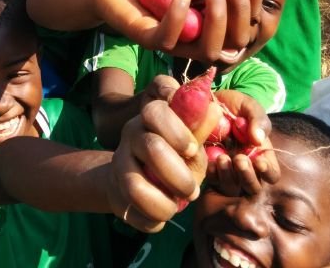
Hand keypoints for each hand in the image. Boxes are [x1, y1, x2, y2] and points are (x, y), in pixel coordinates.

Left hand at [93, 0, 265, 64]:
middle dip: (240, 6)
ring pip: (209, 49)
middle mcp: (199, 38)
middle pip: (236, 39)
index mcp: (214, 22)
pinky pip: (169, 39)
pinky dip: (179, 16)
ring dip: (217, 17)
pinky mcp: (148, 41)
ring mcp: (175, 43)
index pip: (249, 16)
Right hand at [108, 76, 220, 232]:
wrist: (134, 177)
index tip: (192, 149)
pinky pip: (134, 213)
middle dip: (179, 176)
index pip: (156, 112)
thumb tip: (214, 110)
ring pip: (135, 187)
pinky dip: (153, 220)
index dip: (177, 131)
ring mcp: (119, 165)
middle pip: (151, 148)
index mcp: (149, 118)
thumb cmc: (172, 155)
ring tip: (176, 205)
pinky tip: (161, 215)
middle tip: (192, 190)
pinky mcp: (116, 194)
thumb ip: (199, 129)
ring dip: (164, 204)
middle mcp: (130, 137)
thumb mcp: (187, 140)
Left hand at [206, 89, 279, 194]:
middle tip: (239, 159)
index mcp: (261, 155)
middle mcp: (245, 167)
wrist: (208, 100)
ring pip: (232, 187)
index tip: (259, 161)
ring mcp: (227, 170)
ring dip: (229, 176)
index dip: (268, 172)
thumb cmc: (234, 105)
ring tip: (222, 157)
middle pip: (253, 187)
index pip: (271, 175)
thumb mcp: (249, 106)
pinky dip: (212, 174)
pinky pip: (211, 181)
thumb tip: (259, 140)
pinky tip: (210, 162)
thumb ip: (258, 120)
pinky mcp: (208, 169)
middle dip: (248, 176)